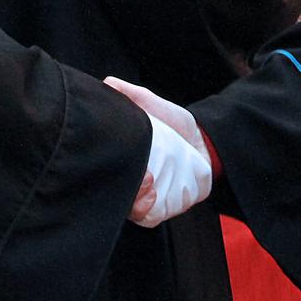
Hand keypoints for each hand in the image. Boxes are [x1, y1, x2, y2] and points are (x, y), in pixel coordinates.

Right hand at [106, 78, 211, 227]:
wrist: (204, 140)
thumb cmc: (171, 124)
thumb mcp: (150, 104)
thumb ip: (129, 95)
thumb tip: (107, 84)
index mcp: (121, 161)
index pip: (98, 172)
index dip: (95, 169)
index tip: (102, 157)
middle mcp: (128, 182)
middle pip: (109, 194)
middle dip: (114, 186)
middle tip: (127, 170)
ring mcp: (144, 198)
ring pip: (129, 209)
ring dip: (133, 198)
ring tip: (144, 179)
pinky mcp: (162, 208)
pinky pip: (149, 217)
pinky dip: (147, 208)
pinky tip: (152, 189)